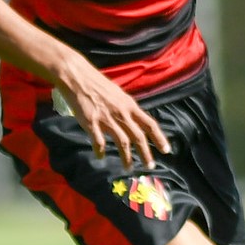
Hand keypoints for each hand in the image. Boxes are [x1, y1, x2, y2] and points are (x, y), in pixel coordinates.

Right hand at [52, 55, 169, 168]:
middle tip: (150, 166)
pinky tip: (101, 156)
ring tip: (128, 167)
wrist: (77, 77)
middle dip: (146, 153)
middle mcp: (121, 113)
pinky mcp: (91, 122)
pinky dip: (101, 151)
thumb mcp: (119, 95)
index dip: (159, 138)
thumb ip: (127, 109)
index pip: (149, 124)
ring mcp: (107, 118)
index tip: (166, 150)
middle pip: (138, 137)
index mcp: (130, 105)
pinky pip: (99, 141)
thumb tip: (136, 121)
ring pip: (122, 142)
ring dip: (127, 157)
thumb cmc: (98, 84)